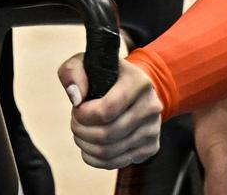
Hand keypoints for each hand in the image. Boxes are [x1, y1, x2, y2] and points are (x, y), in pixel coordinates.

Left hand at [58, 54, 163, 169]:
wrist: (134, 86)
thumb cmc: (106, 74)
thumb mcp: (86, 63)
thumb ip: (73, 72)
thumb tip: (75, 98)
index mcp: (139, 82)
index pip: (106, 110)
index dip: (83, 115)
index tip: (76, 109)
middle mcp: (151, 106)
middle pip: (107, 134)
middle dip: (81, 131)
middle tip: (75, 123)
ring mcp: (153, 129)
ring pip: (110, 152)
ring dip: (86, 146)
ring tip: (80, 134)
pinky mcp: (150, 147)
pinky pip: (117, 163)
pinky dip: (95, 159)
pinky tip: (89, 147)